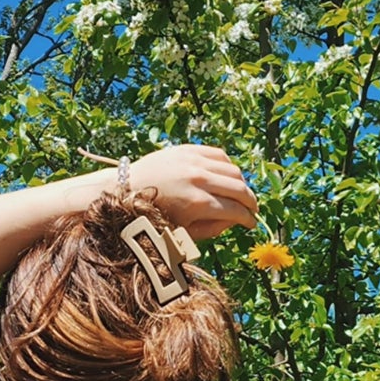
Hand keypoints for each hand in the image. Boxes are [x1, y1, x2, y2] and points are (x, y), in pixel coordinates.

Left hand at [129, 144, 257, 240]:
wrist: (127, 187)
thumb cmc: (153, 216)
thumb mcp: (181, 231)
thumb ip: (212, 228)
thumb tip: (235, 221)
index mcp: (197, 203)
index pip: (235, 211)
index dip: (248, 219)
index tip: (252, 224)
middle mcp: (198, 179)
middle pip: (239, 189)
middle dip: (251, 202)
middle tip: (252, 210)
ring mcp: (194, 161)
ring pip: (233, 171)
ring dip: (242, 184)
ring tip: (241, 194)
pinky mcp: (189, 149)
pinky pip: (220, 155)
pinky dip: (229, 167)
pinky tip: (228, 177)